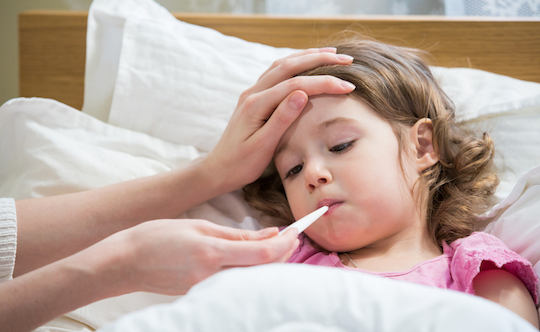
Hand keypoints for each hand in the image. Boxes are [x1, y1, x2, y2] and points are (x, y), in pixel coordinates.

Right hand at [120, 219, 298, 294]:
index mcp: (212, 254)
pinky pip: (236, 282)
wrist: (125, 262)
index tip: (297, 231)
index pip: (263, 254)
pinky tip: (254, 257)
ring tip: (278, 244)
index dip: (286, 244)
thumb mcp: (199, 226)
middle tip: (292, 236)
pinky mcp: (202, 294)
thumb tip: (270, 234)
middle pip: (262, 270)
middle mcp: (212, 277)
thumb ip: (237, 235)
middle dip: (284, 254)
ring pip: (252, 278)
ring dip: (270, 262)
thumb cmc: (158, 237)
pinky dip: (251, 269)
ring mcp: (207, 289)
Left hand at [203, 48, 354, 191]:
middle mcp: (253, 93)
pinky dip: (295, 64)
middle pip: (289, 66)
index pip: (295, 85)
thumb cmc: (242, 163)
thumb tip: (302, 93)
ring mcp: (252, 93)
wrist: (219, 169)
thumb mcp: (263, 146)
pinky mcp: (255, 97)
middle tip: (346, 59)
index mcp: (256, 105)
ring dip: (307, 56)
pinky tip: (307, 63)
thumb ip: (281, 118)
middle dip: (319, 59)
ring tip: (331, 53)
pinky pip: (276, 72)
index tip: (347, 85)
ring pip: (282, 65)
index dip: (323, 82)